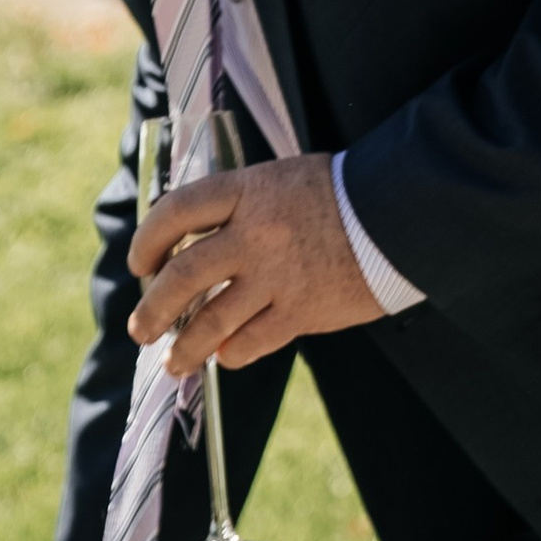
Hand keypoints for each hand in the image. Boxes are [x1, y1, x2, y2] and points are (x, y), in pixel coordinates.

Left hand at [128, 150, 382, 375]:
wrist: (400, 214)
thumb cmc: (342, 193)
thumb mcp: (282, 179)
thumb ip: (240, 205)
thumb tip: (194, 239)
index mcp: (247, 192)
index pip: (176, 212)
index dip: (147, 240)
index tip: (140, 264)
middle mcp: (255, 234)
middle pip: (182, 275)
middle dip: (152, 308)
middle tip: (140, 328)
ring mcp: (278, 276)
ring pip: (211, 320)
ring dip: (185, 346)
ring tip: (173, 361)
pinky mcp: (302, 310)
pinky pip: (252, 341)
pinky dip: (232, 353)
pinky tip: (225, 356)